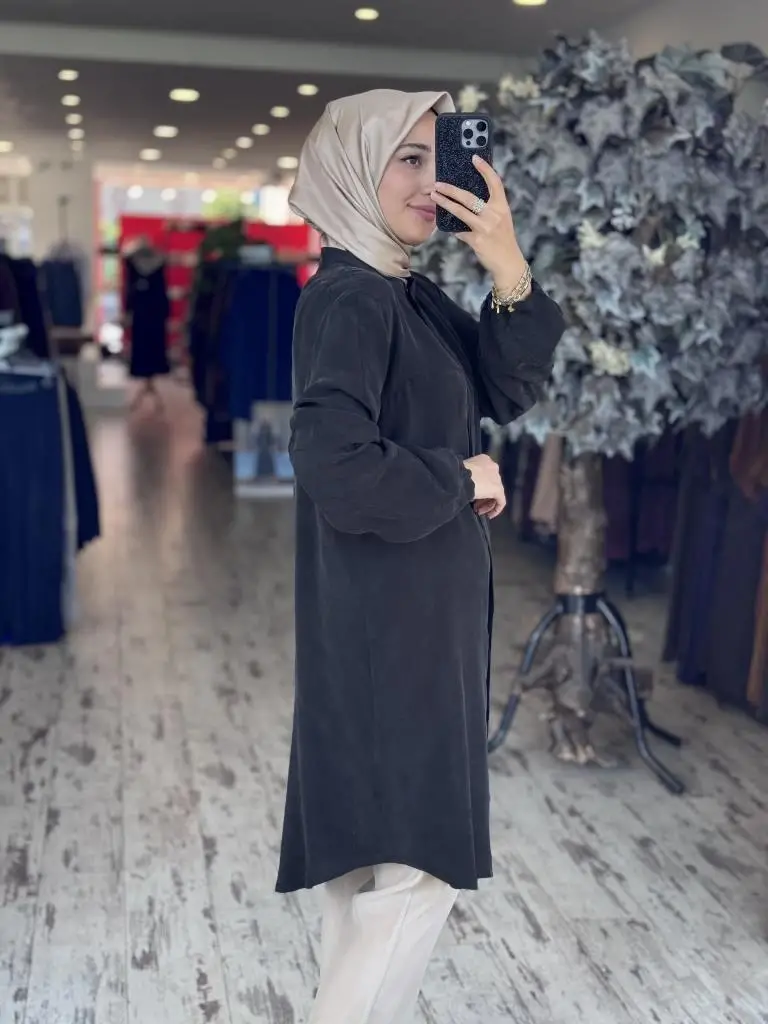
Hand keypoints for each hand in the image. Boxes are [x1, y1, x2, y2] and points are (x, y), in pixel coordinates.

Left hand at [432, 157, 529, 296]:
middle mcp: (494, 215)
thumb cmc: (503, 239)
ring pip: (460, 212)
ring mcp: (485, 227)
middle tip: (438, 183)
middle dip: (451, 189)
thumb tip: (468, 196)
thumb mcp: (501, 219)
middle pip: (469, 197)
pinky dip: (452, 228)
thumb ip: (489, 207)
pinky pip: (460, 231)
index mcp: (502, 206)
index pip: (495, 182)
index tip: (474, 157)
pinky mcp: (477, 240)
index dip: (485, 169)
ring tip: (434, 196)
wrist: (508, 262)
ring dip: (445, 203)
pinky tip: (446, 226)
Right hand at [463, 454, 506, 518]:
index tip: (473, 495)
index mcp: (484, 460)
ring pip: (496, 494)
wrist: (458, 477)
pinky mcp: (498, 489)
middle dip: (483, 497)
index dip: (480, 487)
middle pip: (491, 485)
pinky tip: (489, 515)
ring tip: (478, 511)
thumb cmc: (456, 473)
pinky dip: (496, 509)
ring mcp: (497, 478)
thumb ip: (467, 476)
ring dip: (487, 504)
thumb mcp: (461, 471)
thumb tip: (466, 485)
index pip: (485, 475)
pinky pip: (501, 501)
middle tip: (475, 505)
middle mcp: (493, 467)